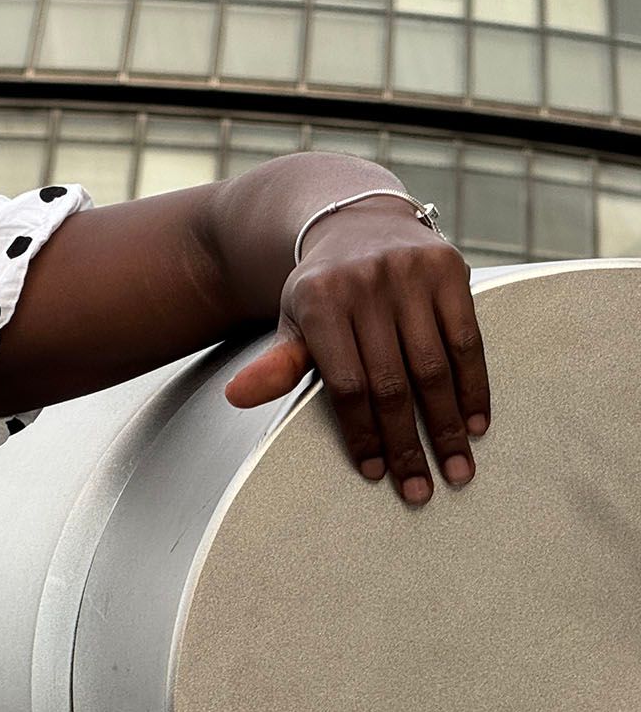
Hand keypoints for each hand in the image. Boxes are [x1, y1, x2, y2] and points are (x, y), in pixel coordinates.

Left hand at [220, 206, 491, 505]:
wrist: (355, 220)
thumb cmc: (322, 289)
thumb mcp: (293, 320)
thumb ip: (277, 363)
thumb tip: (237, 397)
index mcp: (318, 300)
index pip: (344, 383)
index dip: (361, 433)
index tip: (374, 474)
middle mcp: (364, 284)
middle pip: (391, 382)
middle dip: (406, 443)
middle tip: (419, 491)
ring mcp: (408, 274)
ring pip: (433, 366)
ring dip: (446, 426)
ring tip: (455, 470)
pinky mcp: (448, 269)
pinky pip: (468, 340)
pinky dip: (474, 387)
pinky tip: (474, 424)